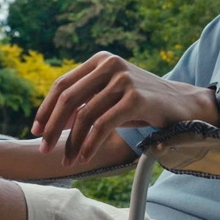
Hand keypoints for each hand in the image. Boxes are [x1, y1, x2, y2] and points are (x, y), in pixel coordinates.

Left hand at [32, 52, 215, 165]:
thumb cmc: (141, 104)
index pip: (62, 85)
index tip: (36, 131)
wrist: (182, 105)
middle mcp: (110, 64)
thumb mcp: (109, 96)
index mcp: (100, 60)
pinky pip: (102, 125)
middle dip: (52, 127)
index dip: (46, 109)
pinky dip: (90, 144)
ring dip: (73, 142)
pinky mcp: (136, 98)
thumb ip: (84, 102)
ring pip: (85, 116)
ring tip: (69, 160)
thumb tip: (48, 124)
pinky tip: (85, 156)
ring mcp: (124, 79)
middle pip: (68, 99)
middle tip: (43, 149)